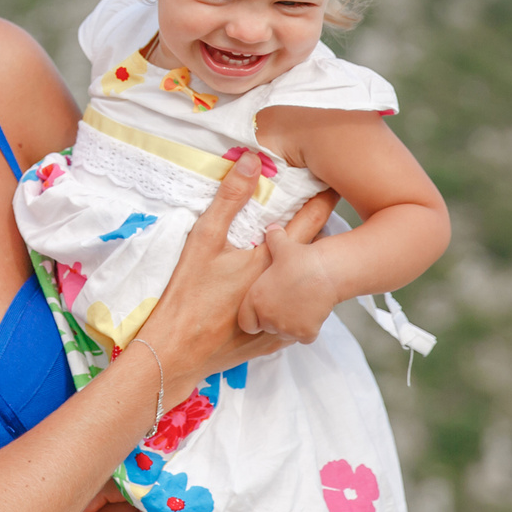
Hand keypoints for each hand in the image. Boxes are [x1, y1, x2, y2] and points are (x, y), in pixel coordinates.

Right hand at [129, 151, 332, 384]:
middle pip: (318, 251)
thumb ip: (230, 198)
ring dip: (308, 264)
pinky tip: (282, 289)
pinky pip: (299, 310)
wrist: (177, 352)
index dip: (324, 199)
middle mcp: (288, 288)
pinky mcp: (278, 337)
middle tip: (318, 209)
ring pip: (311, 284)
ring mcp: (287, 316)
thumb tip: (252, 159)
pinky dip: (295, 294)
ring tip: (302, 248)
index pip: (311, 221)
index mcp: (273, 260)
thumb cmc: (188, 293)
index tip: (334, 181)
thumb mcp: (204, 239)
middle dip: (319, 230)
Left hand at [239, 198, 342, 341]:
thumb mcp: (281, 245)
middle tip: (286, 302)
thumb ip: (272, 239)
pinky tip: (313, 312)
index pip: (246, 322)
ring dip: (290, 324)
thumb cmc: (300, 258)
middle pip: (267, 327)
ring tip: (300, 304)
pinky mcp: (304, 334)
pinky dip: (308, 329)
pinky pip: (303, 336)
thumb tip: (271, 227)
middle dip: (274, 319)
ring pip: (285, 332)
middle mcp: (267, 318)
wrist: (324, 272)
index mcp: (255, 301)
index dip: (254, 316)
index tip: (264, 309)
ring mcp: (286, 328)